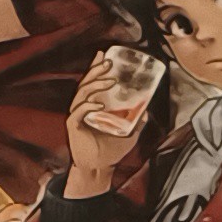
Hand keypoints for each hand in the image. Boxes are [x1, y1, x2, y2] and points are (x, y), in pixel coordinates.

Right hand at [60, 56, 147, 193]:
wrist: (99, 168)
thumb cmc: (110, 151)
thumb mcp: (129, 133)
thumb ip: (137, 121)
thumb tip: (147, 109)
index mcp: (91, 106)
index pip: (92, 82)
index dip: (95, 67)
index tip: (103, 54)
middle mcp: (82, 109)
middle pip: (85, 83)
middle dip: (96, 70)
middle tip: (109, 62)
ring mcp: (77, 117)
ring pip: (82, 94)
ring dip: (96, 85)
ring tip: (111, 80)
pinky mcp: (74, 127)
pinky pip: (78, 112)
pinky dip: (88, 106)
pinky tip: (100, 105)